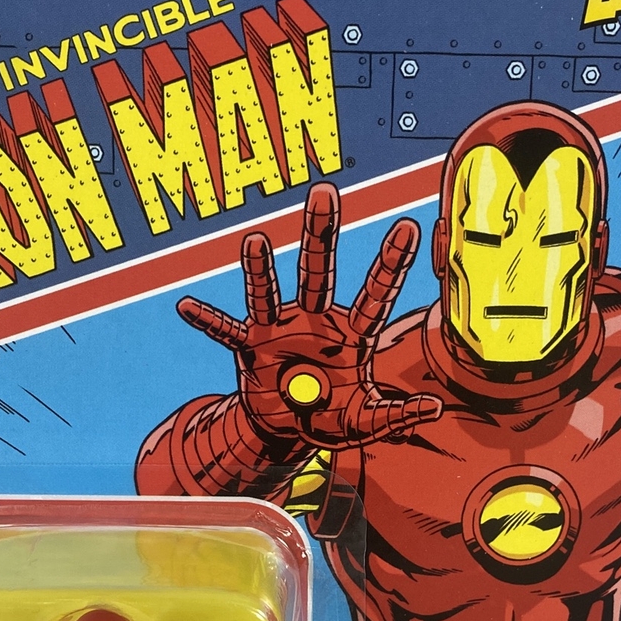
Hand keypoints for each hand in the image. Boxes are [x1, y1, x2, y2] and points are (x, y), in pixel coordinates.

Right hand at [177, 182, 442, 448]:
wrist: (289, 429)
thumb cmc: (332, 416)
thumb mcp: (367, 421)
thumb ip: (398, 416)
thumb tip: (434, 410)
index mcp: (351, 334)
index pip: (376, 294)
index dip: (391, 263)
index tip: (408, 225)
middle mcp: (315, 320)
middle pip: (320, 272)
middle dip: (321, 233)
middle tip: (325, 191)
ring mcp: (279, 330)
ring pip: (269, 292)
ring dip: (261, 269)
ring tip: (253, 239)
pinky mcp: (250, 348)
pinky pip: (226, 332)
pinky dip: (207, 322)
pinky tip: (186, 306)